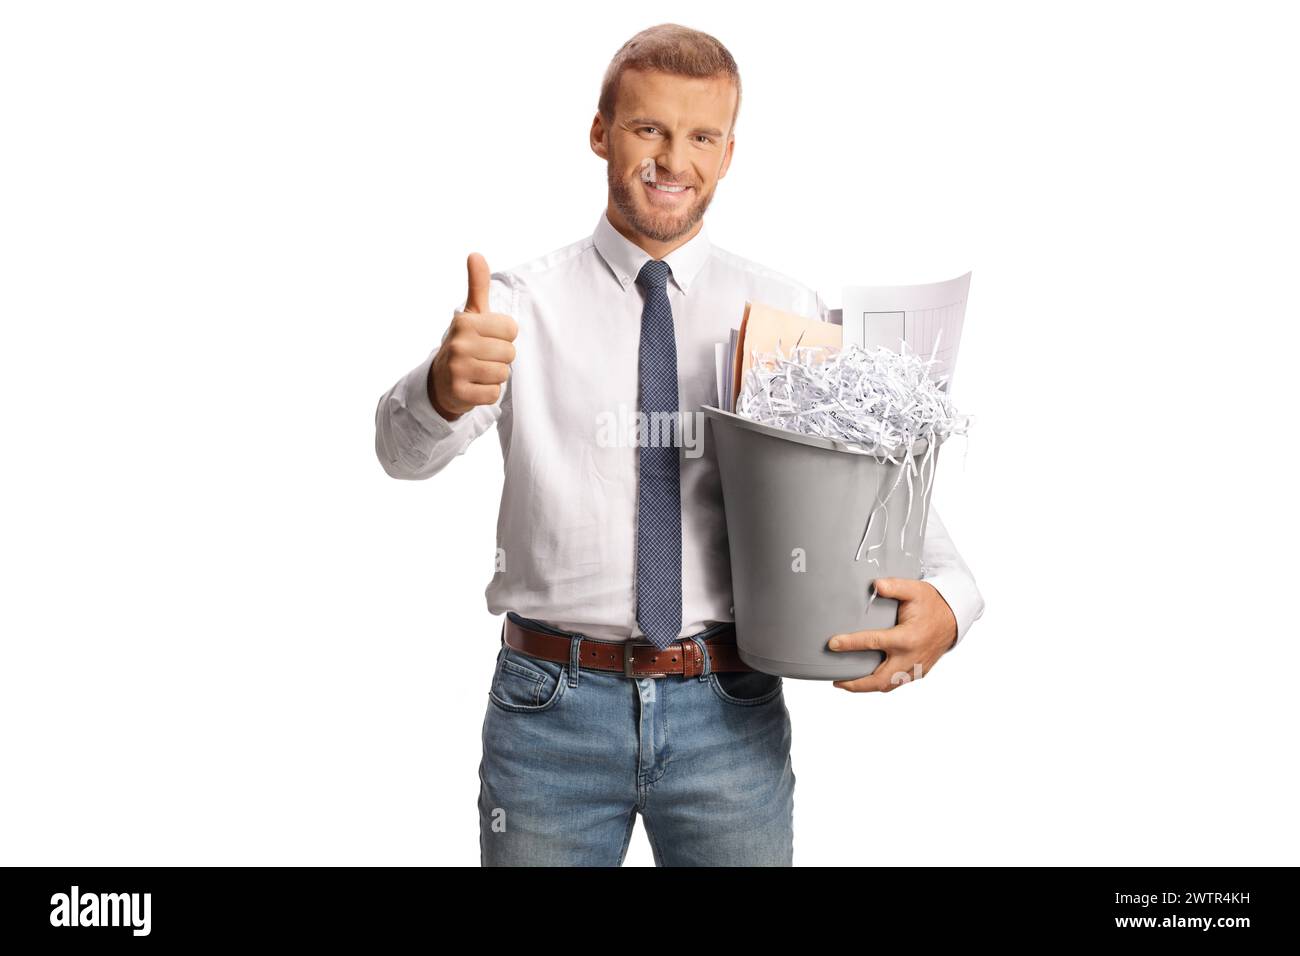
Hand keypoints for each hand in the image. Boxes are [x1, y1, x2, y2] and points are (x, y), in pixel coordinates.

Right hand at [428, 253, 517, 420]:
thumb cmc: (464, 344)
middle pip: (509, 353)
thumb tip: (475, 254)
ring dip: (494, 376)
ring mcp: (457, 369)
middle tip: (482, 358)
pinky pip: (493, 394)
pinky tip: (473, 386)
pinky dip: (487, 393)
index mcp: (465, 322)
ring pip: (503, 374)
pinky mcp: (459, 393)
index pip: (512, 330)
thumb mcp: (470, 315)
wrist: (440, 382)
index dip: (504, 337)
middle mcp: (459, 343)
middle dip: (500, 358)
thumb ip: (477, 286)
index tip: (487, 340)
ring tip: (478, 372)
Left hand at [826, 578, 957, 692]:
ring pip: (888, 686)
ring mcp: (916, 668)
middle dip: (856, 684)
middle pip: (879, 679)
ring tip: (846, 684)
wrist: (953, 618)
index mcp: (907, 637)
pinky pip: (897, 684)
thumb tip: (875, 585)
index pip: (873, 642)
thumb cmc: (932, 604)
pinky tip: (867, 680)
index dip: (850, 644)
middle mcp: (911, 657)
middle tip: (836, 682)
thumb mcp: (915, 589)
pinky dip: (880, 685)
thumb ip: (895, 586)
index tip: (832, 644)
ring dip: (866, 688)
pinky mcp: (918, 672)